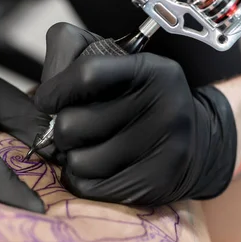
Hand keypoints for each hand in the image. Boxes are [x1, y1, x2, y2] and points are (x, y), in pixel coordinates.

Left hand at [34, 23, 237, 205]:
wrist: (198, 140)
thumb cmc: (136, 95)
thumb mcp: (111, 60)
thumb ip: (69, 53)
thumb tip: (42, 95)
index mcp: (149, 69)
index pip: (86, 74)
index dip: (54, 90)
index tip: (47, 100)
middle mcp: (163, 105)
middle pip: (72, 123)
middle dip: (61, 128)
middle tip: (75, 127)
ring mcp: (164, 147)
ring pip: (77, 161)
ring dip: (72, 157)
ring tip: (89, 147)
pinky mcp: (157, 183)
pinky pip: (90, 188)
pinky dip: (83, 180)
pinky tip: (99, 168)